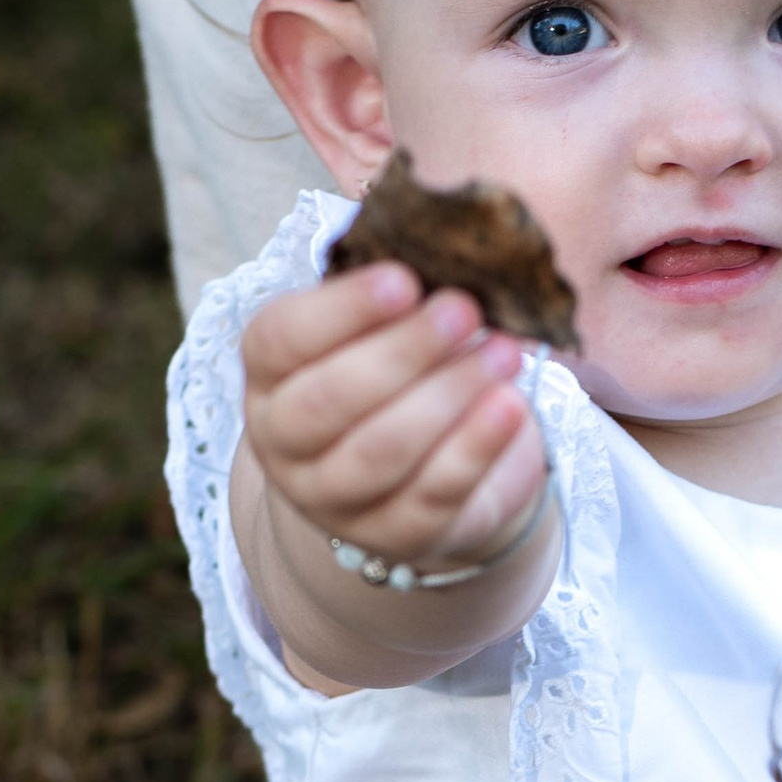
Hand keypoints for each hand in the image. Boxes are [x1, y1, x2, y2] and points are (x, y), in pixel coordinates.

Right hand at [240, 260, 547, 572]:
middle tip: (465, 309)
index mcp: (268, 375)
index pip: (283, 339)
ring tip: (504, 352)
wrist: (411, 473)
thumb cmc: (389, 372)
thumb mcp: (373, 328)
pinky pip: (435, 494)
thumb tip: (442, 244)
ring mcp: (333, 499)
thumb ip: (389, 294)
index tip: (404, 278)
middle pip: (332, 400)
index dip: (343, 310)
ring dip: (449, 396)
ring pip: (383, 452)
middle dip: (405, 351)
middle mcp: (283, 443)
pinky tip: (513, 406)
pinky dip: (477, 447)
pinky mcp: (395, 536)